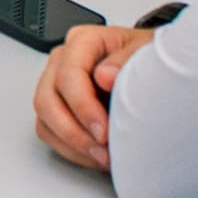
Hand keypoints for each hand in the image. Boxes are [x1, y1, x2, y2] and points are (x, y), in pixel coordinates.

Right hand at [33, 24, 154, 171]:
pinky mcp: (56, 107)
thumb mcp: (148, 54)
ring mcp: (56, 84)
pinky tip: (96, 154)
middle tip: (102, 149)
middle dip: (74, 131)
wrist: (152, 73)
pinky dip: (71, 149)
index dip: (83, 106)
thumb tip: (104, 76)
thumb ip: (126, 61)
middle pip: (47, 99)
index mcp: (83, 41)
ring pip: (45, 118)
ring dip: (73, 144)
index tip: (103, 130)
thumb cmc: (147, 62)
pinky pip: (49, 132)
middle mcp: (62, 61)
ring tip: (103, 156)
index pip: (68, 74)